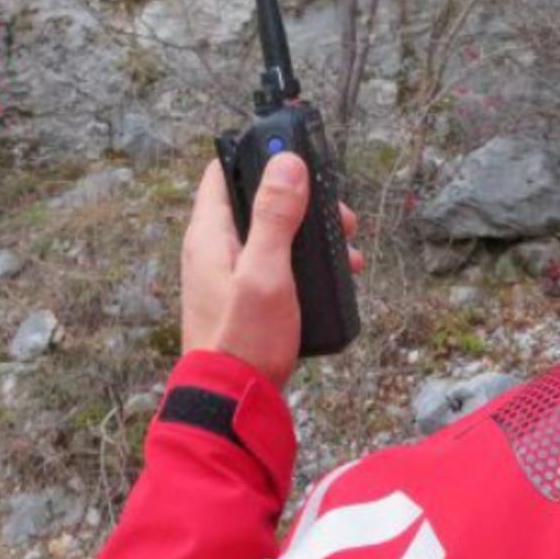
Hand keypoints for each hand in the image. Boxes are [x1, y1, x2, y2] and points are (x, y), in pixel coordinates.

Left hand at [180, 155, 362, 388]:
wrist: (234, 403)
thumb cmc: (244, 340)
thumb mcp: (266, 272)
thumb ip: (275, 217)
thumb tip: (286, 162)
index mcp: (209, 235)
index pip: (223, 171)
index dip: (258, 156)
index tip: (297, 155)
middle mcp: (214, 250)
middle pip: (258, 202)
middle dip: (302, 201)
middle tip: (340, 215)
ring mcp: (229, 276)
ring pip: (274, 236)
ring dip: (312, 236)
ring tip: (350, 251)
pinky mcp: (246, 300)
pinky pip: (278, 266)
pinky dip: (306, 265)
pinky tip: (336, 280)